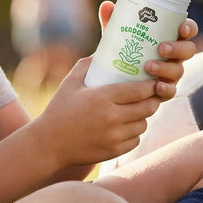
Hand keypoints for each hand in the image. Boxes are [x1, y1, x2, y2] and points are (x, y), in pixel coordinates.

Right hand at [33, 58, 161, 168]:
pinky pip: (135, 140)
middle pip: (147, 107)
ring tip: (138, 111)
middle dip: (152, 100)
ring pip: (143, 124)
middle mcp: (112, 117)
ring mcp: (114, 136)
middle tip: (150, 96)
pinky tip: (127, 127)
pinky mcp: (114, 151)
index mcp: (103, 97)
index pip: (139, 90)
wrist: (50, 144)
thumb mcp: (70, 83)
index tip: (153, 81)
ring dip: (143, 117)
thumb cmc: (59, 110)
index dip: (151, 86)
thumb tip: (100, 51)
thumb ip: (86, 65)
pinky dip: (134, 133)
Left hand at [97, 1, 196, 100]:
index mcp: (169, 36)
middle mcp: (175, 55)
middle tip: (161, 48)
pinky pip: (171, 91)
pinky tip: (156, 86)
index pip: (187, 30)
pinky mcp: (164, 90)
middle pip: (188, 50)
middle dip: (178, 49)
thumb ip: (114, 21)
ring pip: (179, 70)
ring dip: (166, 68)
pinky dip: (165, 88)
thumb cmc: (122, 49)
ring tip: (148, 66)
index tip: (182, 28)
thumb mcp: (118, 35)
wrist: (112, 78)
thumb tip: (107, 6)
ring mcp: (171, 73)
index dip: (189, 28)